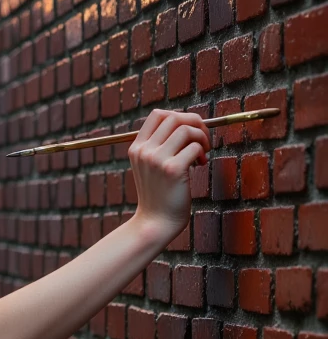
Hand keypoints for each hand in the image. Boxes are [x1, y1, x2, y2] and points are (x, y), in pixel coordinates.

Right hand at [128, 107, 210, 246]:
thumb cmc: (159, 195)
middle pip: (174, 118)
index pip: (158, 115)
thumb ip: (160, 146)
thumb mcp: (150, 167)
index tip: (188, 130)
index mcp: (137, 148)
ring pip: (186, 129)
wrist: (155, 223)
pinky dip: (202, 152)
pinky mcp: (172, 170)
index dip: (179, 116)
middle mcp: (144, 151)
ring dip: (201, 137)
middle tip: (202, 140)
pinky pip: (194, 147)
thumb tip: (188, 124)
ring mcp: (157, 160)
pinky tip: (199, 164)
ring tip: (201, 153)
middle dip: (195, 123)